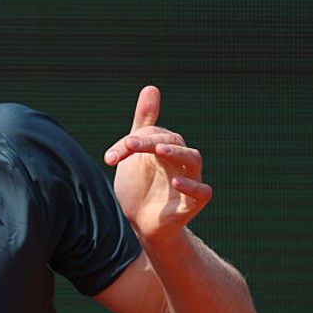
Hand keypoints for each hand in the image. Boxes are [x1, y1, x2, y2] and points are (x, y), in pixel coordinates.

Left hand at [103, 86, 211, 244]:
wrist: (140, 226)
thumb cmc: (139, 188)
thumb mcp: (134, 154)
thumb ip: (143, 123)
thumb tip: (151, 87)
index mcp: (164, 148)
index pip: (152, 134)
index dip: (131, 142)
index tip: (109, 157)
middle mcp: (179, 161)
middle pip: (172, 141)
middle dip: (149, 141)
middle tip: (127, 144)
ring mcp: (189, 180)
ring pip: (193, 159)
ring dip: (177, 152)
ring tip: (160, 149)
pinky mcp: (194, 202)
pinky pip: (202, 191)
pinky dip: (191, 186)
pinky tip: (176, 182)